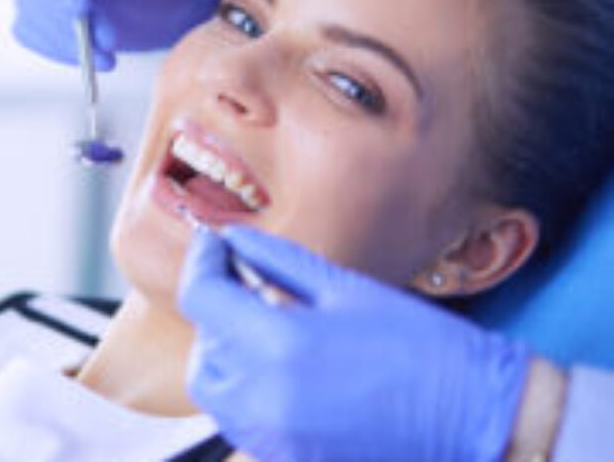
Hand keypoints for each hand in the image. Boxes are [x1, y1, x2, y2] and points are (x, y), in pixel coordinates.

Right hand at [13, 0, 244, 69]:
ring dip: (69, 38)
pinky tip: (95, 58)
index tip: (81, 7)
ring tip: (112, 50)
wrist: (170, 1)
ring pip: (30, 11)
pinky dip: (61, 51)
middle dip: (67, 16)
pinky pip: (32, 34)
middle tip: (109, 40)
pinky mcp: (36, 11)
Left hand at [177, 225, 530, 461]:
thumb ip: (277, 261)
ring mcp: (273, 437)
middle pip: (202, 349)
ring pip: (215, 392)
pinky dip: (247, 392)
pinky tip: (286, 371)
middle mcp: (264, 398)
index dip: (201, 261)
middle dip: (214, 313)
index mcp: (278, 344)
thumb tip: (232, 239)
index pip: (201, 297)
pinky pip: (242, 422)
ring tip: (269, 330)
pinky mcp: (288, 460)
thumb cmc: (421, 345)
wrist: (479, 417)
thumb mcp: (345, 288)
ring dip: (227, 355)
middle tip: (246, 286)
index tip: (213, 243)